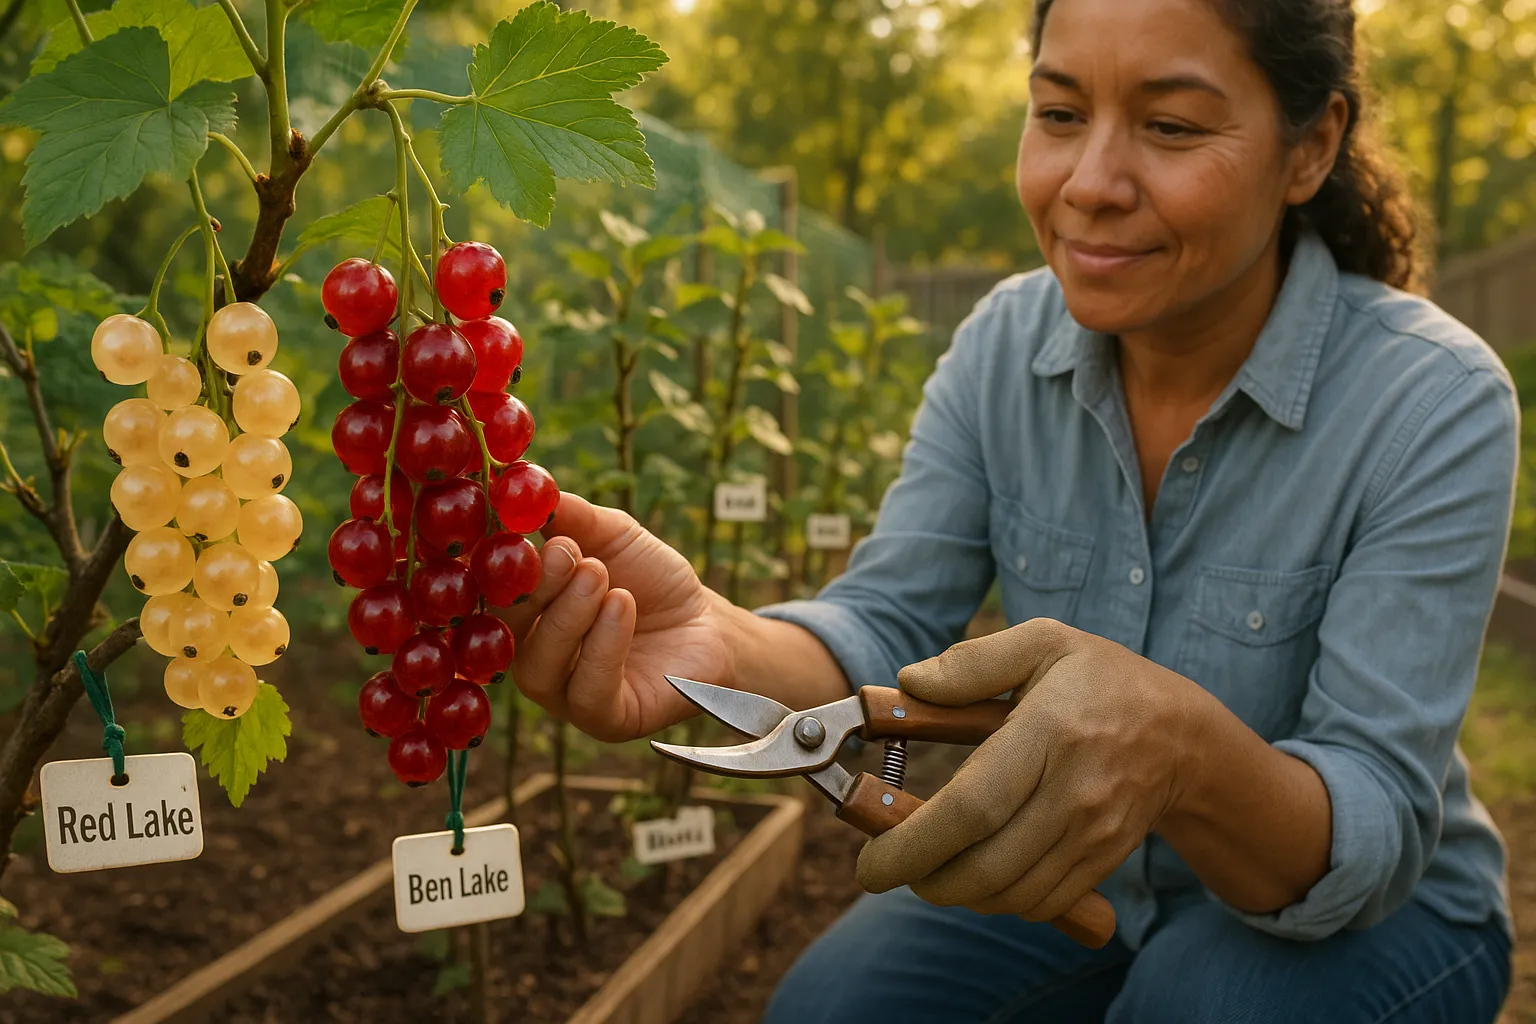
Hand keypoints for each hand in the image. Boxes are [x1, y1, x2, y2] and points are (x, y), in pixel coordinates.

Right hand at [499, 492, 736, 741]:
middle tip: (565, 553)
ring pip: (539, 669)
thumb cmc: (650, 580)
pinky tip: (621, 606)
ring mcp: (565, 695)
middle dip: (533, 590)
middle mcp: (533, 659)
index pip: (491, 596)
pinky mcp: (607, 720)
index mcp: (524, 616)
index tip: (512, 530)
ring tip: (599, 575)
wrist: (707, 620)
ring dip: (567, 617)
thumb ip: (573, 516)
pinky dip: (603, 646)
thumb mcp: (613, 536)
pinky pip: (589, 693)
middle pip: (507, 635)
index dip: (495, 566)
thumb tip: (531, 488)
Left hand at [855, 618, 1201, 921]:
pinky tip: (978, 871)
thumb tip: (909, 682)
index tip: (871, 862)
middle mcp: (1074, 792)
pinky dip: (998, 899)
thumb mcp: (1045, 643)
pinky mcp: (1103, 861)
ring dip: (958, 893)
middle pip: (987, 865)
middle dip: (925, 879)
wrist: (1182, 734)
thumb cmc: (1101, 680)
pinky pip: (1041, 903)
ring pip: (1011, 894)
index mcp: (1050, 732)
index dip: (914, 844)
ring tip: (929, 867)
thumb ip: (974, 662)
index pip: (973, 808)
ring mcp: (1093, 834)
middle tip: (891, 867)